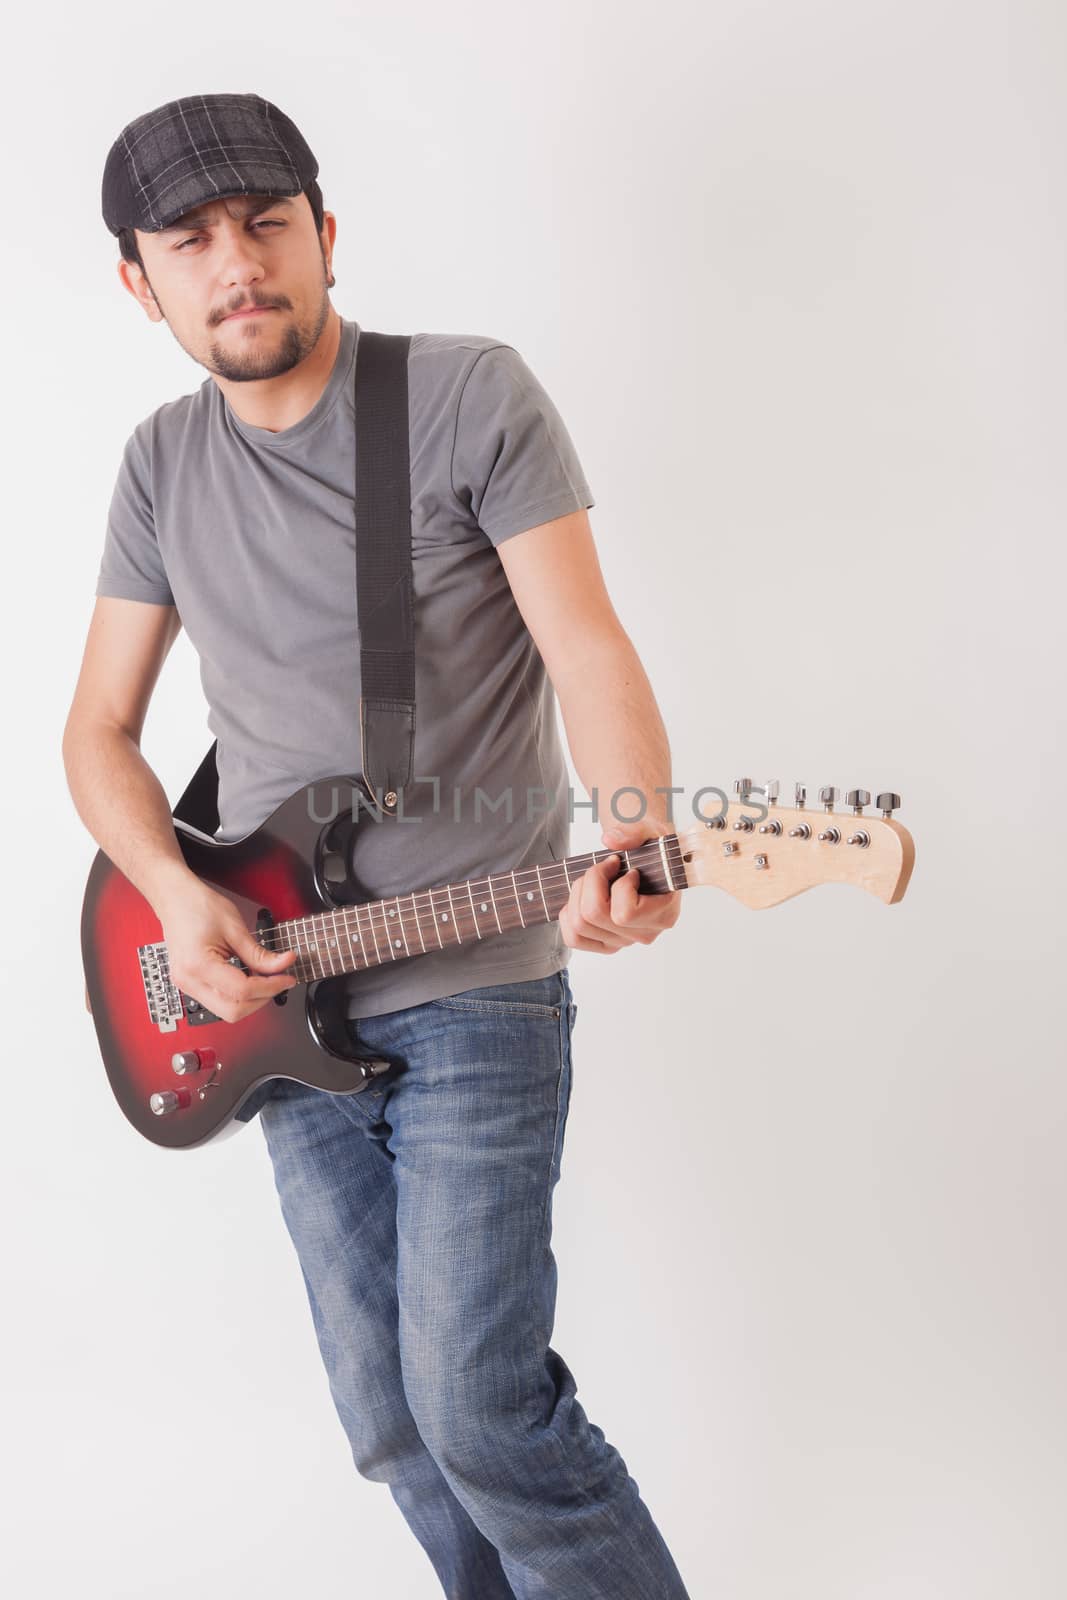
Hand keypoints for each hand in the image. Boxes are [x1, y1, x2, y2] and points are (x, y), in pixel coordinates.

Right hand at [158, 880, 298, 1022]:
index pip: (242, 992)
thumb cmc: (198, 906)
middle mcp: (189, 981)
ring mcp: (187, 986)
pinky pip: (218, 1001)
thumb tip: (283, 965)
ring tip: (264, 979)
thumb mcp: (235, 928)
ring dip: (250, 1000)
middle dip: (261, 999)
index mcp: (199, 965)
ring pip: (226, 1012)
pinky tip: (248, 979)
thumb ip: (260, 954)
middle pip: (233, 1012)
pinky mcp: (190, 985)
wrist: (175, 900)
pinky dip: (238, 996)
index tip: (287, 978)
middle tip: (278, 982)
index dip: (271, 987)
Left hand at [558, 819, 681, 954]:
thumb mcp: (652, 832)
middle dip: (591, 881)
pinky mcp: (606, 944)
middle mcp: (644, 934)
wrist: (650, 862)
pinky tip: (583, 897)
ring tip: (595, 880)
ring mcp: (623, 942)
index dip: (619, 885)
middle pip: (594, 915)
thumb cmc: (653, 851)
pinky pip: (574, 938)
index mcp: (663, 914)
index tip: (629, 869)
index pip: (625, 913)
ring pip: (579, 925)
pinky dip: (569, 914)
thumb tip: (610, 839)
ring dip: (578, 894)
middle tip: (605, 867)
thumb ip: (635, 833)